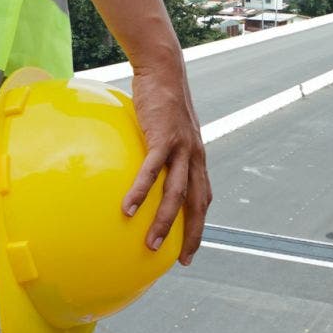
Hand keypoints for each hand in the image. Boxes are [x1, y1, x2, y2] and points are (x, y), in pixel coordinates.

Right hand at [121, 57, 211, 265]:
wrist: (163, 72)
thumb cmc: (161, 103)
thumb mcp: (166, 133)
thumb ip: (161, 154)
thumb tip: (143, 171)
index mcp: (197, 159)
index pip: (203, 199)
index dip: (198, 226)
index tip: (190, 249)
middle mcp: (195, 158)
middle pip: (197, 205)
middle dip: (191, 235)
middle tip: (181, 260)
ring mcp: (181, 149)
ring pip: (176, 194)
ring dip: (163, 222)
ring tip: (150, 245)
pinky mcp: (163, 138)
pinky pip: (152, 171)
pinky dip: (141, 191)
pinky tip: (129, 209)